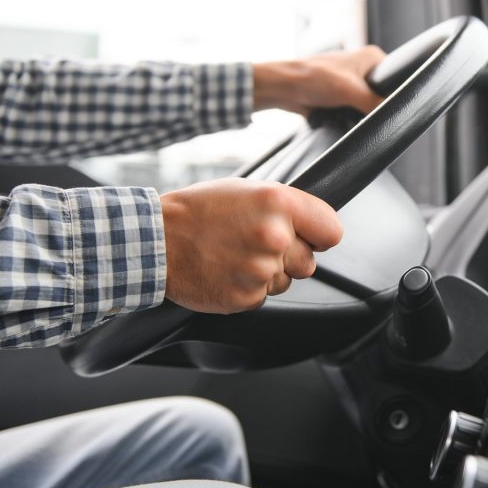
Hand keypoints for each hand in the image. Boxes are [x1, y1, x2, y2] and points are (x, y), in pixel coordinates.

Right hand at [160, 179, 342, 313]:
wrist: (155, 241)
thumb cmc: (197, 211)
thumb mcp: (246, 190)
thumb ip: (285, 208)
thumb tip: (314, 226)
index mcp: (278, 203)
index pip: (332, 231)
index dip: (319, 235)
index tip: (311, 237)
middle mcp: (274, 236)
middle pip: (309, 261)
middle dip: (288, 256)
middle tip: (254, 243)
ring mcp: (261, 270)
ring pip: (285, 280)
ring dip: (266, 273)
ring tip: (234, 254)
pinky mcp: (246, 297)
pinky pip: (262, 296)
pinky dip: (247, 288)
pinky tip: (225, 270)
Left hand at [253, 45, 385, 115]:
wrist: (284, 89)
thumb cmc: (313, 79)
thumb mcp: (351, 91)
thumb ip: (375, 104)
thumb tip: (395, 118)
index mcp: (372, 57)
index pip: (398, 78)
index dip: (397, 95)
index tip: (396, 109)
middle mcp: (364, 68)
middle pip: (384, 95)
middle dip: (378, 108)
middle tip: (372, 115)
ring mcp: (352, 83)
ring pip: (369, 106)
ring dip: (362, 115)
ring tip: (356, 118)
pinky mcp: (341, 97)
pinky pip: (355, 112)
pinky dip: (351, 118)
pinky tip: (347, 121)